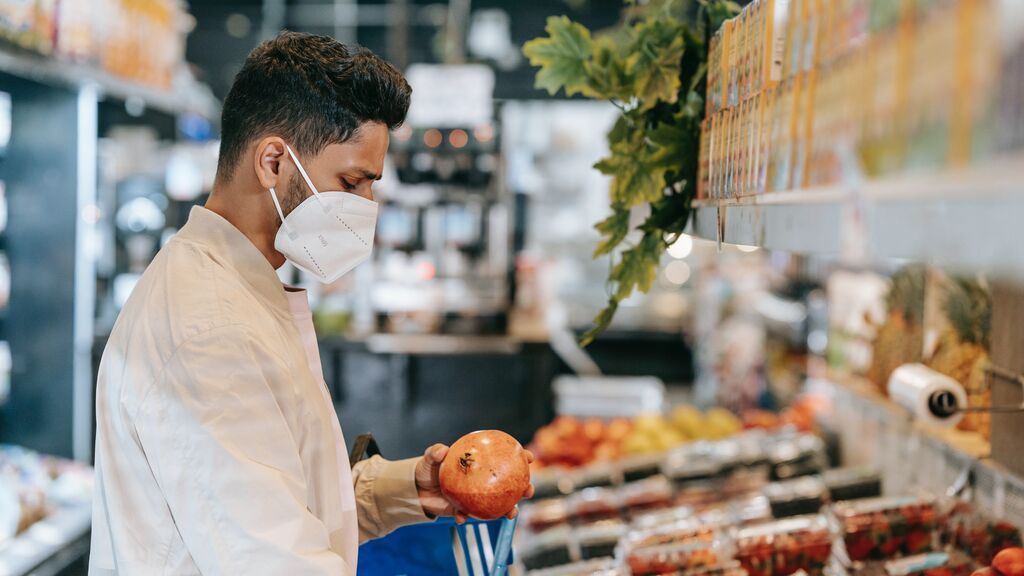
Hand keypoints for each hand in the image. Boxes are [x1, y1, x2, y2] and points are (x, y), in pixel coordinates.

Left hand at [415, 443, 535, 523]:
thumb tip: (442, 450)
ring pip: (498, 504)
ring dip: (509, 509)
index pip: (504, 458)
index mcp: (480, 464)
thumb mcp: (430, 458)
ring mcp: (476, 497)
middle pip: (510, 484)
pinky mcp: (465, 510)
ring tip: (512, 513)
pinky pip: (470, 515)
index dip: (520, 457)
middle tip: (528, 490)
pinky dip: (467, 517)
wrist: (416, 490)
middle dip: (524, 487)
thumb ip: (435, 453)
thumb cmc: (427, 469)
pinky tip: (462, 518)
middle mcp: (483, 481)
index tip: (529, 457)